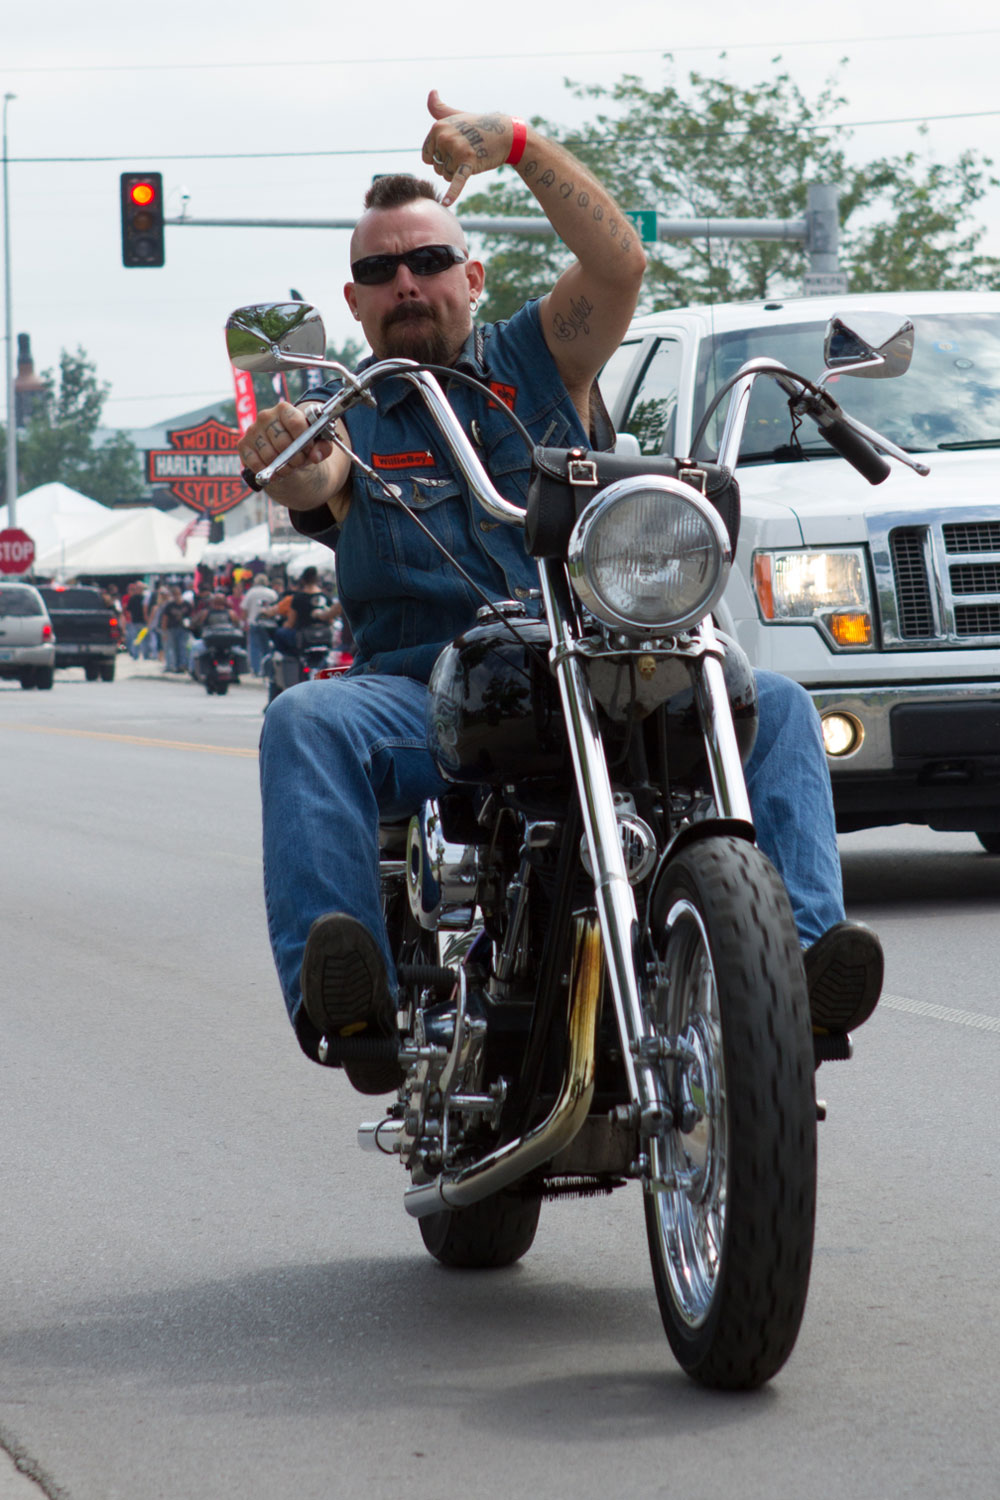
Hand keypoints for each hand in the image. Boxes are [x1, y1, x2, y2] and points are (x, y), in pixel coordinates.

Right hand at [239, 401, 333, 484]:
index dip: (306, 441)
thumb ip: (323, 447)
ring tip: (289, 468)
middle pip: (283, 442)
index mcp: (284, 409)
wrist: (284, 448)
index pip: (296, 423)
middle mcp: (265, 416)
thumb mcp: (317, 442)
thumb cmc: (301, 442)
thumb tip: (315, 455)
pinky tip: (276, 472)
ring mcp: (252, 430)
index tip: (309, 449)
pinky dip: (268, 472)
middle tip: (299, 462)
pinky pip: (255, 464)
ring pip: (270, 456)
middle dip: (294, 458)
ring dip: (282, 468)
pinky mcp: (243, 445)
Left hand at [422, 90, 513, 206]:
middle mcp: (444, 136)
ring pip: (447, 175)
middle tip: (467, 152)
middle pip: (437, 167)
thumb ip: (440, 109)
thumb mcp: (456, 115)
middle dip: (450, 166)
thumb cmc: (479, 127)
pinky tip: (446, 204)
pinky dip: (453, 193)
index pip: (427, 156)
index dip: (440, 158)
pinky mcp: (468, 162)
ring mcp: (456, 148)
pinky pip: (457, 181)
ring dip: (458, 173)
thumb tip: (431, 91)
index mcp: (437, 127)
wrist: (506, 134)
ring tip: (472, 157)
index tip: (454, 148)